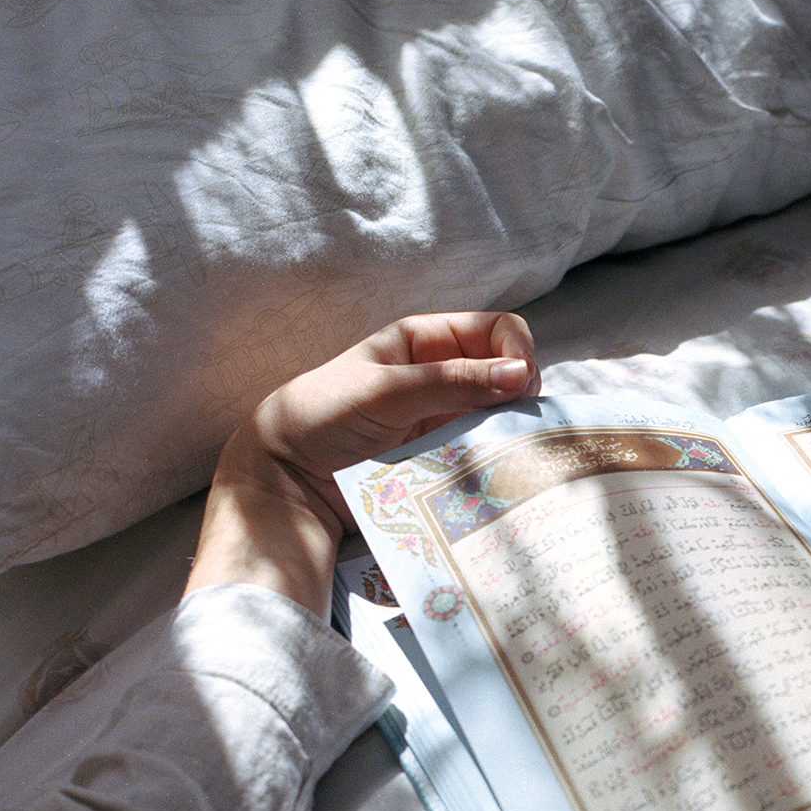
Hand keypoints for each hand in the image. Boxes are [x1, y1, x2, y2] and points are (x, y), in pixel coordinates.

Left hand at [185, 312, 539, 614]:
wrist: (289, 478)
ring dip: (512, 432)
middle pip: (509, 375)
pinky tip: (497, 473)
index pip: (497, 331)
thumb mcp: (386, 392)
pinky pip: (486, 453)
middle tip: (514, 426)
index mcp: (426, 342)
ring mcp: (446, 419)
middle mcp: (443, 376)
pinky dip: (498, 460)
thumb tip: (521, 376)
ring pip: (502, 417)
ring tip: (508, 454)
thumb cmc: (323, 417)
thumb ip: (452, 382)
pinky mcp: (445, 458)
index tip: (520, 386)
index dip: (516, 352)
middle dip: (521, 396)